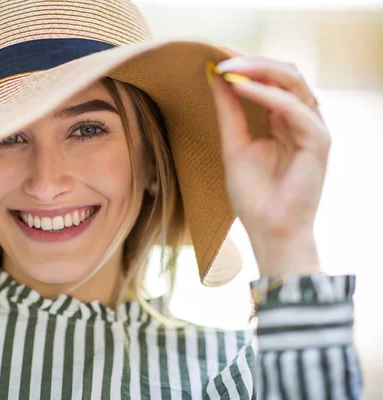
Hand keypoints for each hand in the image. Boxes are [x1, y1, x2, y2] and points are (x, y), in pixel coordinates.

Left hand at [208, 47, 327, 275]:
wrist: (269, 229)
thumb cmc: (253, 195)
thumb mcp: (233, 144)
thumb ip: (228, 111)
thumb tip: (214, 75)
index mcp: (284, 120)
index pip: (271, 79)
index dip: (246, 64)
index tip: (216, 55)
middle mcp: (301, 119)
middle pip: (285, 74)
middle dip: (252, 61)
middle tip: (221, 55)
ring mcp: (313, 128)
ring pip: (293, 82)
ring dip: (259, 70)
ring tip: (227, 67)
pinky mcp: (319, 140)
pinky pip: (294, 107)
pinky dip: (267, 94)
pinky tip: (242, 88)